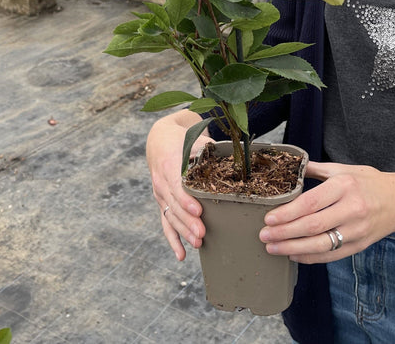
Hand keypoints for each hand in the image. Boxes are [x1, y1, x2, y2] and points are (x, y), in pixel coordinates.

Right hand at [146, 111, 208, 260]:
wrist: (159, 139)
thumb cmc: (183, 139)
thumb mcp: (196, 139)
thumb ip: (211, 150)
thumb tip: (235, 161)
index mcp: (170, 164)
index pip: (177, 185)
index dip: (186, 200)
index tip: (198, 211)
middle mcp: (162, 181)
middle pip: (174, 205)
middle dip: (188, 221)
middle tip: (202, 233)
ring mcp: (160, 194)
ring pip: (170, 216)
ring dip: (183, 232)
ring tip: (198, 243)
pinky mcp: (161, 202)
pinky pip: (165, 223)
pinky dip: (173, 240)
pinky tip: (181, 255)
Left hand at [258, 161, 394, 263]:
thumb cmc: (369, 182)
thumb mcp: (343, 169)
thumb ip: (315, 169)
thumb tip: (288, 166)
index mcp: (345, 186)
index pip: (311, 203)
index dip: (288, 213)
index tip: (269, 218)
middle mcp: (352, 209)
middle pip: (312, 226)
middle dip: (284, 233)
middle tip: (264, 235)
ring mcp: (357, 230)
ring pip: (320, 244)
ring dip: (293, 248)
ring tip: (273, 248)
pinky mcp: (359, 245)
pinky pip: (331, 255)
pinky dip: (310, 257)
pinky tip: (293, 254)